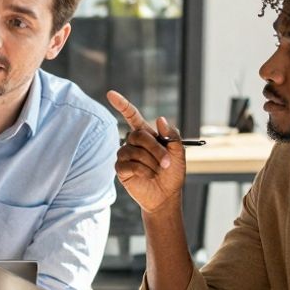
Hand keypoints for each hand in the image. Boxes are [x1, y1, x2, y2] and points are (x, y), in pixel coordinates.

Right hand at [107, 90, 184, 214]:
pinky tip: (148, 176)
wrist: (166, 196)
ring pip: (134, 151)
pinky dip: (143, 171)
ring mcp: (125, 155)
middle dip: (155, 148)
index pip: (132, 116)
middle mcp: (134, 143)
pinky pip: (129, 164)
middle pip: (138, 135)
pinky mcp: (121, 169)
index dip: (122, 104)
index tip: (110, 94)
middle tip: (166, 162)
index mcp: (147, 135)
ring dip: (151, 162)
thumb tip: (160, 119)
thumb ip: (173, 136)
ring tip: (157, 171)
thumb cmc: (172, 173)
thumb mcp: (179, 153)